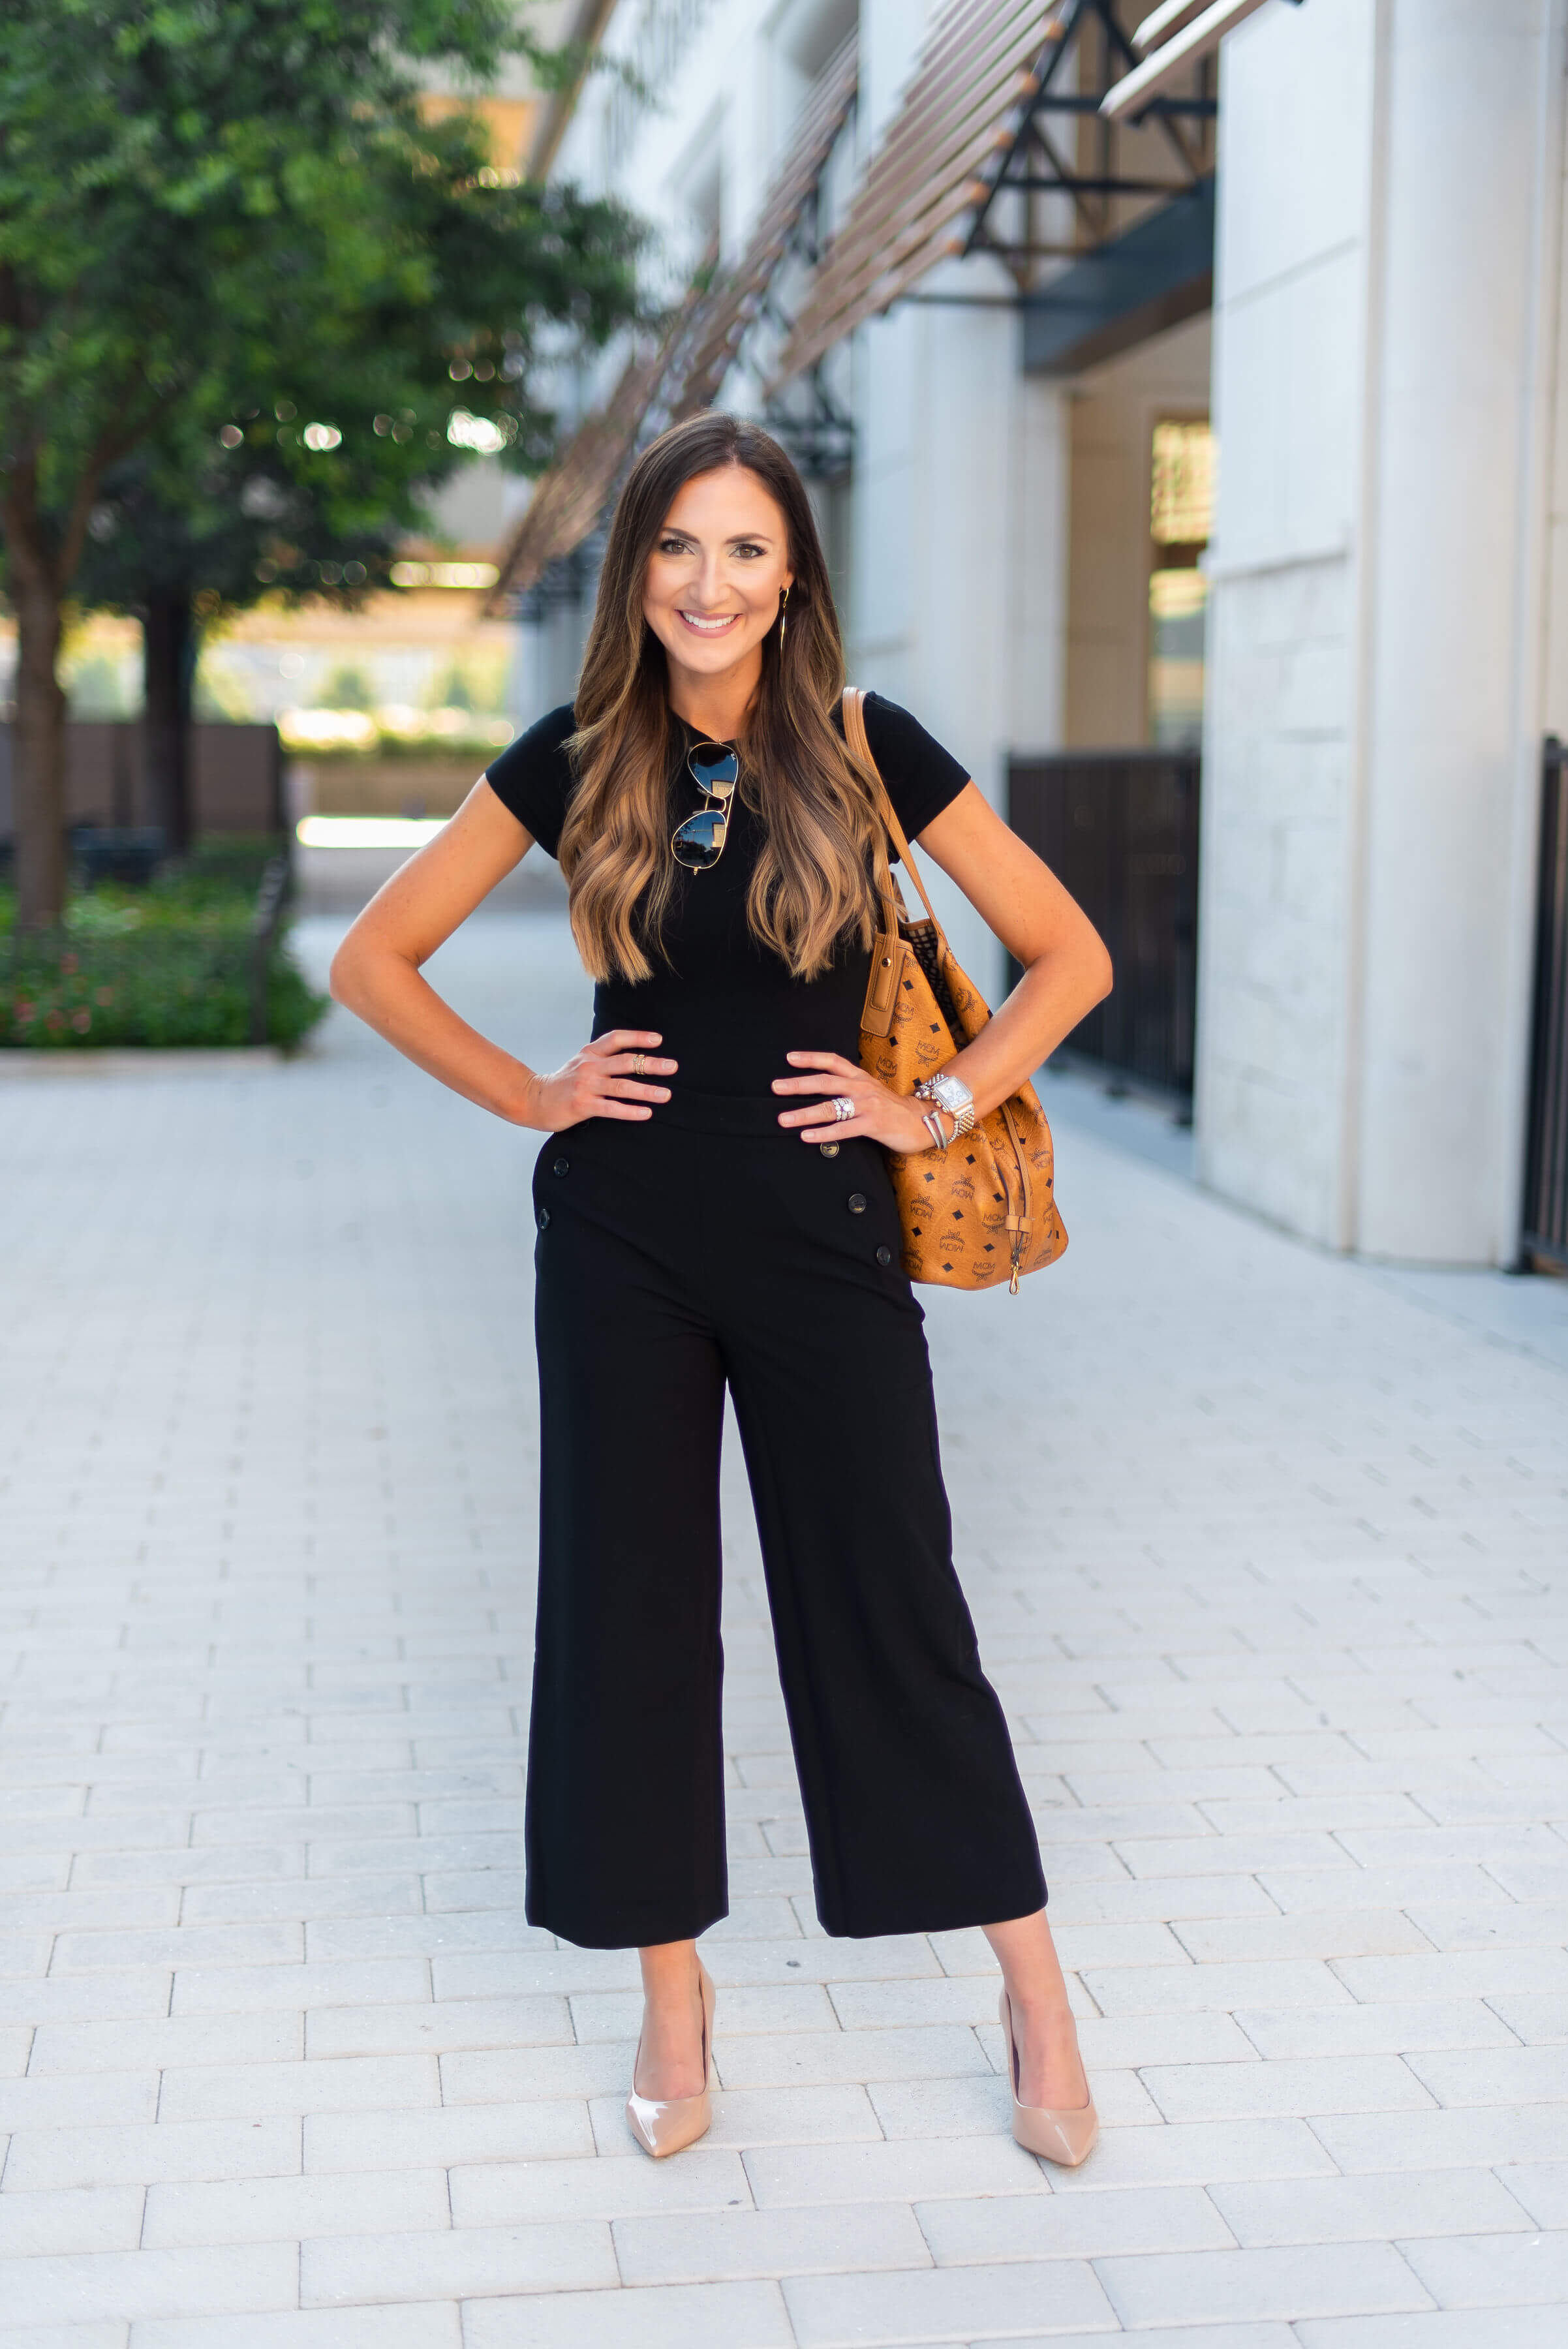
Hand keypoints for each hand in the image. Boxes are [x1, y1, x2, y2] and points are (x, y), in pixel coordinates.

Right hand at [520, 1030, 675, 1129]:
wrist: (534, 1100)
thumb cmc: (563, 1083)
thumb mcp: (581, 1063)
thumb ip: (603, 1058)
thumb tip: (634, 1057)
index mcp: (590, 1053)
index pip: (616, 1039)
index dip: (638, 1037)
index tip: (658, 1040)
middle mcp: (589, 1066)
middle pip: (625, 1061)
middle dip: (651, 1064)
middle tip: (673, 1067)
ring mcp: (586, 1086)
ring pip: (622, 1086)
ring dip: (646, 1090)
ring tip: (666, 1094)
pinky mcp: (582, 1105)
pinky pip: (611, 1108)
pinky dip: (630, 1110)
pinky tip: (646, 1113)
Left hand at [772, 1050, 936, 1153]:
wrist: (923, 1121)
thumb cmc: (892, 1109)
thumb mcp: (870, 1091)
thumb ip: (849, 1089)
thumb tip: (821, 1091)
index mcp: (860, 1077)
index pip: (832, 1061)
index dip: (811, 1058)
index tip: (789, 1058)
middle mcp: (862, 1088)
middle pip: (826, 1082)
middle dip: (798, 1085)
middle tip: (776, 1087)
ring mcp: (868, 1106)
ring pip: (831, 1108)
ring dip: (804, 1113)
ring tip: (784, 1119)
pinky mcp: (874, 1124)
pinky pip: (844, 1129)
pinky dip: (823, 1133)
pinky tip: (807, 1136)